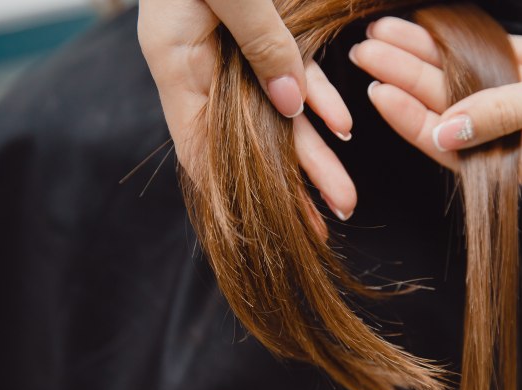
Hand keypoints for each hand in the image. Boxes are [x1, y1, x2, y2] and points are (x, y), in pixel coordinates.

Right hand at [138, 0, 355, 221]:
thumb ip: (260, 40)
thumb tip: (291, 101)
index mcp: (177, 60)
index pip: (199, 146)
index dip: (231, 192)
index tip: (269, 227)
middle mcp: (202, 65)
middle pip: (250, 139)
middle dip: (293, 181)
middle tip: (329, 217)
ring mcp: (232, 52)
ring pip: (277, 113)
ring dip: (314, 152)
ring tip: (344, 193)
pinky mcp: (260, 30)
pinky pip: (291, 70)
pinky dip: (317, 95)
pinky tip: (341, 122)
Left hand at [350, 0, 521, 188]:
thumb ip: (506, 112)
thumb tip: (446, 132)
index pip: (460, 147)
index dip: (414, 121)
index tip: (377, 94)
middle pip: (456, 109)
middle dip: (409, 81)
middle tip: (365, 55)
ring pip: (470, 79)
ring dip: (428, 57)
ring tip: (382, 36)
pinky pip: (496, 56)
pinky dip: (464, 43)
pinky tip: (430, 30)